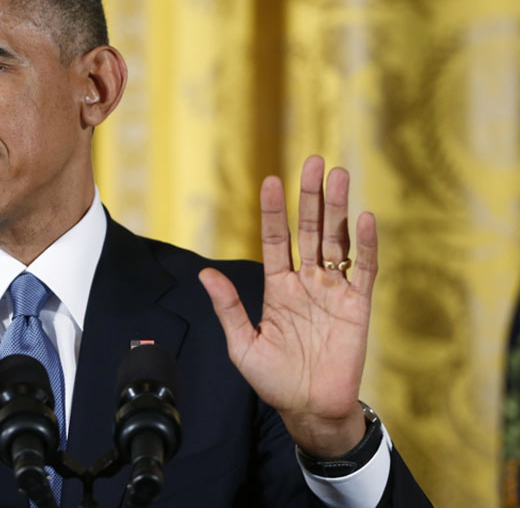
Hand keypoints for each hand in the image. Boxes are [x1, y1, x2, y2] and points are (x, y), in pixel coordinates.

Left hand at [199, 156, 375, 456]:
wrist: (309, 409)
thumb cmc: (274, 380)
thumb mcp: (243, 344)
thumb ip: (228, 307)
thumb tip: (205, 273)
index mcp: (278, 288)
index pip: (277, 239)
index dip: (275, 211)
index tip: (272, 181)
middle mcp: (307, 282)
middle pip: (310, 229)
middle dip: (311, 196)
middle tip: (314, 161)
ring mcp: (333, 292)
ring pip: (337, 241)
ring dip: (338, 209)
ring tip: (338, 175)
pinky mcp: (357, 307)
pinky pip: (363, 271)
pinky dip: (365, 245)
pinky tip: (363, 218)